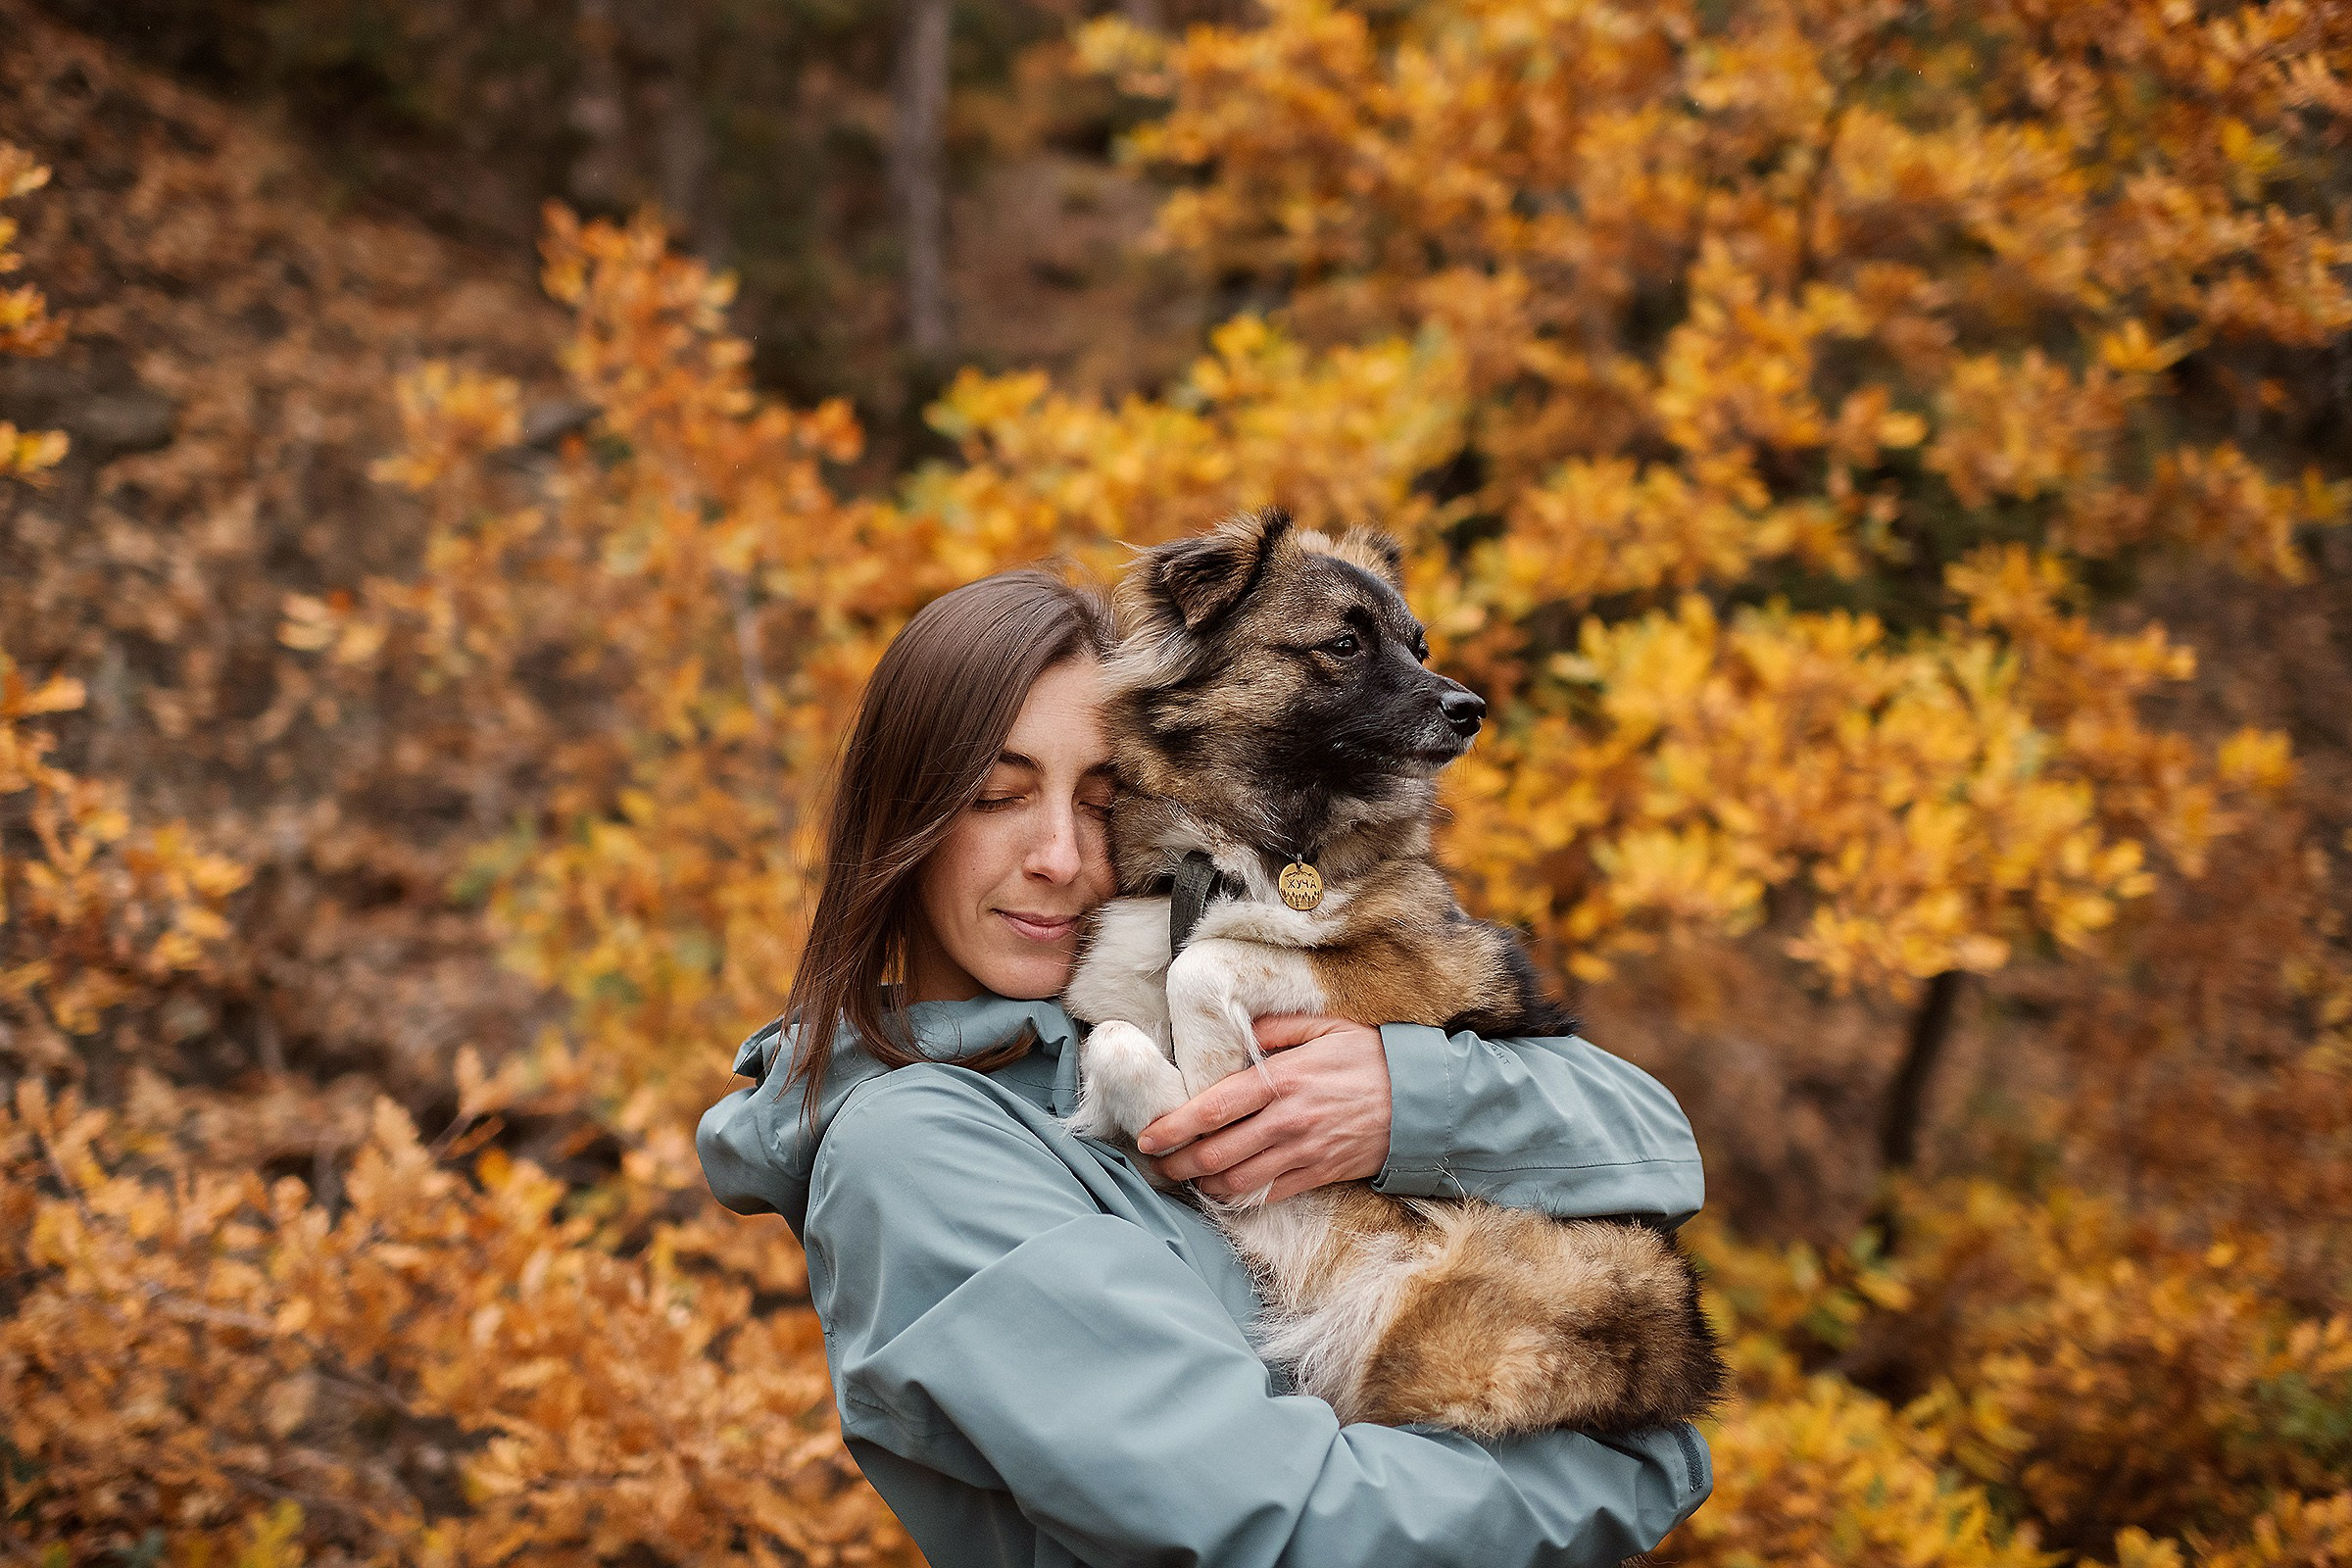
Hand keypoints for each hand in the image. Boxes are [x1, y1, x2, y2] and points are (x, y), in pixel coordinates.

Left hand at [1135, 1016, 1391, 1204]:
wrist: (1423, 1102)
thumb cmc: (1373, 1058)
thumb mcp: (1327, 1026)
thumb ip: (1277, 1028)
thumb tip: (1240, 1030)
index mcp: (1283, 1080)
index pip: (1214, 1107)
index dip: (1175, 1125)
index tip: (1148, 1135)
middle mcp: (1288, 1121)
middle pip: (1217, 1152)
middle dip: (1178, 1162)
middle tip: (1156, 1164)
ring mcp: (1303, 1153)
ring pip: (1237, 1180)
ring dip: (1203, 1183)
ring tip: (1184, 1178)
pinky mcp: (1318, 1174)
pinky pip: (1268, 1195)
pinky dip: (1238, 1198)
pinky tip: (1222, 1191)